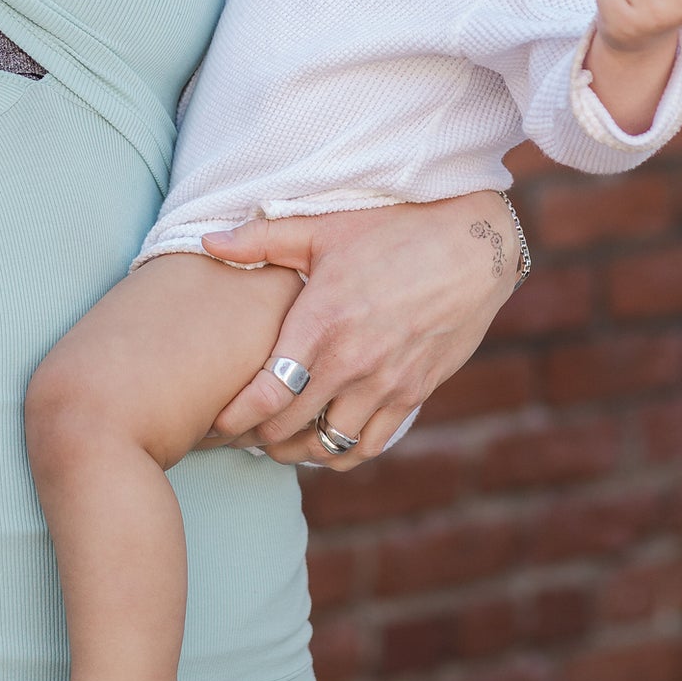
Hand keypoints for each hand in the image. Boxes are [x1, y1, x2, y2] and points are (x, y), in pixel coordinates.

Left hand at [197, 195, 517, 467]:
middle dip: (258, 435)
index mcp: (322, 322)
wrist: (473, 247)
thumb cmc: (392, 230)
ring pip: (330, 445)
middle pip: (291, 427)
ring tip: (277, 441)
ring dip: (298, 450)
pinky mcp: (415, 394)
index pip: (268, 393)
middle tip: (237, 432)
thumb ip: (262, 239)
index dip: (236, 417)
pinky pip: (371, 444)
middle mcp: (353, 362)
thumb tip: (208, 243)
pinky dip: (342, 452)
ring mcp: (387, 383)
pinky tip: (324, 442)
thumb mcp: (323, 228)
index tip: (216, 422)